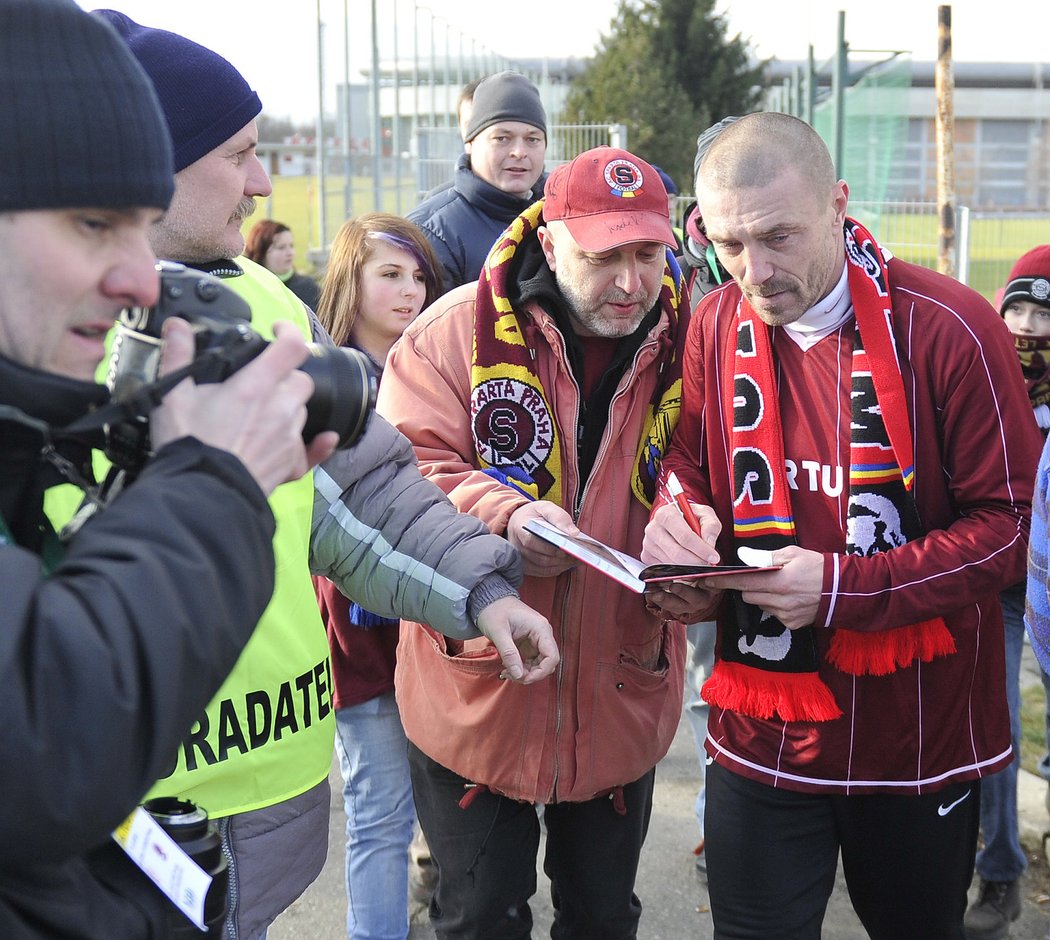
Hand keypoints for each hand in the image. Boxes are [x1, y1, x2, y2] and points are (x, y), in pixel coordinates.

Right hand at [151, 319, 339, 494]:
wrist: (202, 493)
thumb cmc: (189, 444)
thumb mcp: (173, 395)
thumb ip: (178, 355)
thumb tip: (177, 326)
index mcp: (257, 385)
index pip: (292, 346)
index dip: (288, 332)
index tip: (276, 331)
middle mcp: (282, 408)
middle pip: (300, 381)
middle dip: (285, 377)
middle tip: (261, 383)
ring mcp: (290, 437)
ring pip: (302, 412)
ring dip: (288, 409)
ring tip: (260, 417)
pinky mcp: (292, 464)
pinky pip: (311, 450)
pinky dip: (314, 444)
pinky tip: (322, 440)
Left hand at [475, 595, 559, 683]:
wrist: (489, 600)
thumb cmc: (494, 610)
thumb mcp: (498, 632)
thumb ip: (509, 654)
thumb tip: (518, 675)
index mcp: (540, 628)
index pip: (552, 656)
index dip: (540, 672)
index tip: (523, 678)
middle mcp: (543, 634)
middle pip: (547, 663)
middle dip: (531, 674)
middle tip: (512, 675)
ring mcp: (537, 639)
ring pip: (540, 664)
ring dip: (526, 673)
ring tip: (507, 672)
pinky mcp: (530, 644)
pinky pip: (532, 661)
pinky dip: (522, 668)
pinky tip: (508, 667)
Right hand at [506, 501, 580, 577]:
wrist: (519, 522)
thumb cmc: (534, 515)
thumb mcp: (545, 508)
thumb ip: (559, 517)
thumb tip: (574, 533)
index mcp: (519, 528)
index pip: (532, 541)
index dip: (549, 547)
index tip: (566, 547)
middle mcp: (517, 546)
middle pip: (540, 557)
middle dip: (561, 558)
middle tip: (578, 553)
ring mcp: (521, 559)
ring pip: (544, 567)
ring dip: (562, 564)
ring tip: (577, 558)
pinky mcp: (526, 567)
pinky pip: (544, 572)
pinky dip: (558, 568)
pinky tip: (568, 562)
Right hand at [639, 502, 724, 620]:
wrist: (674, 521)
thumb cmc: (690, 517)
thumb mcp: (704, 514)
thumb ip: (711, 525)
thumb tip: (709, 542)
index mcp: (665, 514)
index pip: (684, 536)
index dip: (701, 549)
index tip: (714, 557)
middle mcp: (652, 528)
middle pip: (677, 553)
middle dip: (696, 562)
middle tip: (709, 564)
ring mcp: (648, 544)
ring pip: (672, 564)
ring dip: (689, 568)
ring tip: (700, 563)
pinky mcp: (646, 557)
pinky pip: (665, 570)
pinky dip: (679, 571)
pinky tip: (687, 564)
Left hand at [701, 545, 823, 629]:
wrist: (844, 591)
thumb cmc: (817, 567)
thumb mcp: (792, 554)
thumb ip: (765, 557)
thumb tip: (743, 557)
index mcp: (778, 582)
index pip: (742, 582)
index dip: (722, 581)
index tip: (705, 580)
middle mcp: (780, 602)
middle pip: (747, 596)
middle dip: (748, 587)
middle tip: (761, 578)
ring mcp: (786, 616)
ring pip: (760, 606)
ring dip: (763, 597)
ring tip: (780, 587)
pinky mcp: (792, 625)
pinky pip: (773, 615)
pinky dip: (776, 606)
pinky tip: (790, 598)